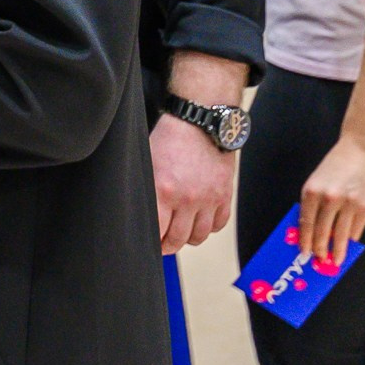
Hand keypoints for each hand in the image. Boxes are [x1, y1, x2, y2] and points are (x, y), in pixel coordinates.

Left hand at [150, 115, 232, 253]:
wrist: (201, 120)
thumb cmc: (170, 137)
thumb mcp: (148, 161)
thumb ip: (147, 189)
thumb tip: (140, 213)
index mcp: (164, 190)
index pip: (158, 232)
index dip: (153, 242)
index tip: (150, 243)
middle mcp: (188, 199)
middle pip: (179, 239)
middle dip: (168, 245)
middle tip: (164, 243)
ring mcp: (209, 198)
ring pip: (199, 236)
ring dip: (189, 238)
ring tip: (182, 231)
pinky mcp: (225, 194)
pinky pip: (218, 224)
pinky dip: (209, 227)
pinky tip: (200, 220)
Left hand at [298, 134, 364, 266]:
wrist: (362, 150)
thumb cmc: (337, 165)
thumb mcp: (317, 180)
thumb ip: (313, 203)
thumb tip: (310, 229)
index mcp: (312, 191)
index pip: (305, 223)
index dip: (305, 240)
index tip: (304, 252)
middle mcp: (329, 198)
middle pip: (321, 232)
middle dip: (319, 248)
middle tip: (319, 259)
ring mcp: (349, 204)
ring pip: (340, 235)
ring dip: (337, 251)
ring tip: (335, 260)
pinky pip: (356, 230)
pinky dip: (351, 240)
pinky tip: (348, 246)